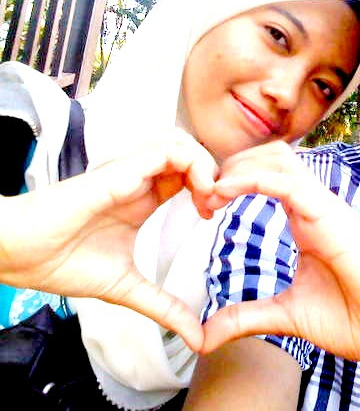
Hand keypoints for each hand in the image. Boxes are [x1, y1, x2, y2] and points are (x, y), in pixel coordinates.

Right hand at [0, 128, 216, 351]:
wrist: (19, 255)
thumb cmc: (64, 263)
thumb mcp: (129, 290)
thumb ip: (165, 308)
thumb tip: (197, 339)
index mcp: (143, 198)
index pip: (188, 175)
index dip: (209, 188)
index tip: (210, 216)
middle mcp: (140, 179)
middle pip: (190, 152)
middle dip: (214, 172)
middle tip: (216, 204)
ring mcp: (131, 172)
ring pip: (182, 143)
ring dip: (205, 165)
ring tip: (208, 197)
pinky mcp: (120, 171)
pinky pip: (166, 151)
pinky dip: (192, 164)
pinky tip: (197, 192)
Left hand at [201, 142, 359, 393]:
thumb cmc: (356, 319)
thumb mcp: (286, 315)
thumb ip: (246, 316)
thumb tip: (205, 335)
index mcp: (307, 219)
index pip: (268, 175)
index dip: (232, 180)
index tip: (203, 205)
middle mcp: (316, 206)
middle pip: (270, 156)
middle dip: (231, 164)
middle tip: (201, 194)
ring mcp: (326, 208)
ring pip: (278, 158)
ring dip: (238, 166)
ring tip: (210, 193)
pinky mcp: (333, 218)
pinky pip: (289, 183)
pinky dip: (252, 179)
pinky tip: (224, 194)